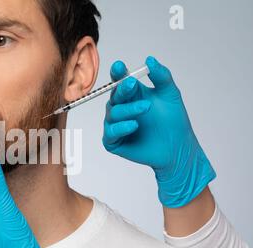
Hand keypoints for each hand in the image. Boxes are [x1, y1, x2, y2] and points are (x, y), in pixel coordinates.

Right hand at [102, 56, 215, 207]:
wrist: (178, 148)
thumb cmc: (173, 122)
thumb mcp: (170, 95)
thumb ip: (161, 76)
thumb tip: (150, 59)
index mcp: (132, 95)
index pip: (120, 80)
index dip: (118, 73)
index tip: (120, 66)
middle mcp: (121, 108)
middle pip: (114, 95)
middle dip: (122, 89)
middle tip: (132, 85)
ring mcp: (116, 125)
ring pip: (113, 113)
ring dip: (128, 109)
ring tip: (146, 109)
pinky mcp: (113, 141)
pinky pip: (110, 132)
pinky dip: (121, 127)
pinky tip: (135, 125)